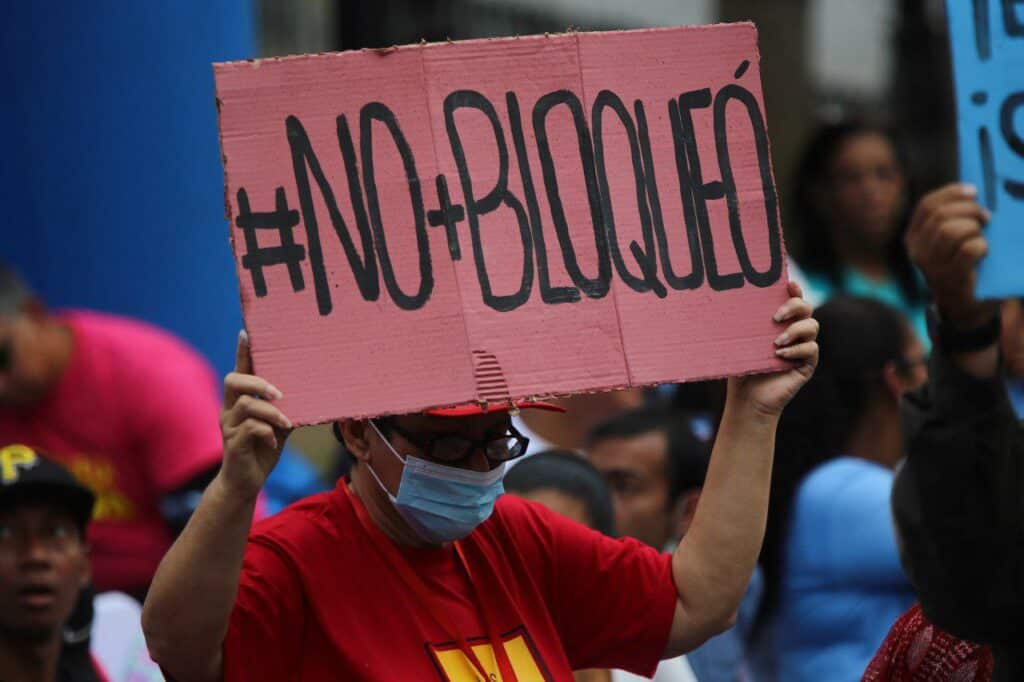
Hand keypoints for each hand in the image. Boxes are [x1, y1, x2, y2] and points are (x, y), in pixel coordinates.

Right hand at [218, 331, 292, 500]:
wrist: (245, 482)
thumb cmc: (262, 449)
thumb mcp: (278, 425)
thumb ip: (286, 408)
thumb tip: (312, 392)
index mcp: (240, 400)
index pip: (240, 370)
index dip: (242, 352)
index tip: (246, 332)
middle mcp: (229, 409)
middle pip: (233, 380)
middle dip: (258, 382)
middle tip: (280, 394)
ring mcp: (229, 426)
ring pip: (246, 404)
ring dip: (271, 412)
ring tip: (286, 423)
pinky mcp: (232, 444)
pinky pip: (250, 428)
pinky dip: (266, 431)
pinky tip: (273, 440)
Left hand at [728, 281, 818, 417]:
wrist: (747, 399)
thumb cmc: (741, 367)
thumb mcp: (740, 342)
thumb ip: (743, 324)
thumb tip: (726, 303)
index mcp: (780, 322)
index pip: (792, 299)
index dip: (794, 289)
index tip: (787, 284)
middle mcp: (794, 331)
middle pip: (806, 308)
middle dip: (794, 306)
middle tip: (775, 316)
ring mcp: (803, 347)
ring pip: (812, 326)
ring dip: (795, 330)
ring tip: (775, 342)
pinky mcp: (807, 364)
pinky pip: (811, 349)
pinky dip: (797, 349)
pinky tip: (780, 355)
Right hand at [905, 183, 995, 328]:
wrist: (966, 308)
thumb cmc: (962, 268)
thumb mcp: (948, 242)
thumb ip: (950, 220)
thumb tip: (971, 193)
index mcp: (913, 238)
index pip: (926, 205)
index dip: (951, 193)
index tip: (974, 191)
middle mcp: (917, 252)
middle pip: (940, 215)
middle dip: (969, 209)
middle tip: (986, 217)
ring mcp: (931, 267)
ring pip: (950, 231)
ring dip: (974, 228)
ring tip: (983, 235)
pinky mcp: (951, 278)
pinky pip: (969, 250)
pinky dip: (982, 246)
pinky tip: (985, 252)